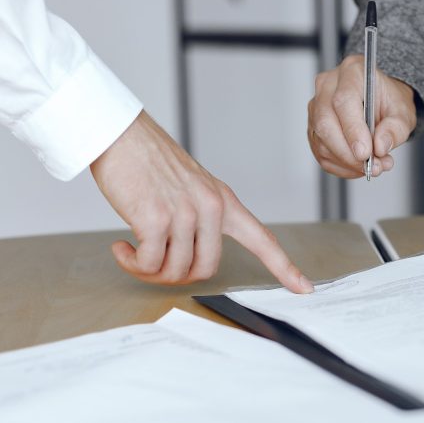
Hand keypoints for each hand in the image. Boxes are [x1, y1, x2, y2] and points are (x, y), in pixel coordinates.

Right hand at [90, 110, 313, 292]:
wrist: (119, 134)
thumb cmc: (148, 162)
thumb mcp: (190, 187)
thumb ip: (201, 219)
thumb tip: (188, 261)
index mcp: (223, 201)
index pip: (262, 239)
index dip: (284, 268)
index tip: (304, 288)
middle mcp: (211, 207)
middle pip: (206, 270)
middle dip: (176, 276)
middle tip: (153, 263)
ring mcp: (186, 213)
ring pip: (175, 271)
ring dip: (149, 270)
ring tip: (133, 252)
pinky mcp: (156, 218)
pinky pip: (149, 263)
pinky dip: (133, 263)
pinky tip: (121, 248)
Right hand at [307, 54, 416, 178]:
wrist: (380, 104)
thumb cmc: (389, 102)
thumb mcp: (403, 112)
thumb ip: (395, 128)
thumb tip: (380, 146)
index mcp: (352, 72)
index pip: (344, 101)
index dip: (353, 130)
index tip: (365, 153)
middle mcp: (328, 86)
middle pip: (325, 122)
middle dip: (348, 152)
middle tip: (371, 166)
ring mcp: (316, 107)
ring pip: (321, 141)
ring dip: (347, 162)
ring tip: (372, 166)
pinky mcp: (313, 127)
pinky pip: (321, 153)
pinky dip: (340, 166)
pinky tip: (358, 166)